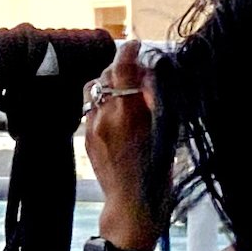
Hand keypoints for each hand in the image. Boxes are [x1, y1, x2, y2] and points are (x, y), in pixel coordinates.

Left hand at [85, 38, 161, 248]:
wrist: (132, 206)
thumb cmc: (157, 174)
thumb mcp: (165, 134)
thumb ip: (155, 102)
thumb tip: (149, 76)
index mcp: (126, 114)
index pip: (121, 70)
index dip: (128, 53)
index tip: (135, 44)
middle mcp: (103, 117)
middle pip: (106, 78)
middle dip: (122, 71)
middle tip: (141, 76)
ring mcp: (91, 128)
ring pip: (96, 93)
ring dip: (110, 87)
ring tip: (129, 95)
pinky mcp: (86, 139)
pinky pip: (93, 111)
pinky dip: (105, 106)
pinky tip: (122, 117)